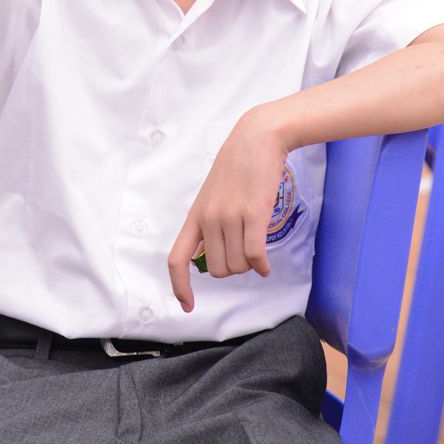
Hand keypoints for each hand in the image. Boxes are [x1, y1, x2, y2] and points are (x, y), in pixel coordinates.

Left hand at [168, 110, 287, 311]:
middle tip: (243, 254)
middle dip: (232, 269)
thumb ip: (208, 223)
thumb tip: (210, 257)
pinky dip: (262, 266)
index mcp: (195, 216)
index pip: (177, 258)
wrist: (258, 138)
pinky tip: (266, 265)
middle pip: (216, 270)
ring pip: (238, 265)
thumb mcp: (212, 195)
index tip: (187, 305)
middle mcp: (209, 218)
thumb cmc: (237, 166)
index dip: (179, 286)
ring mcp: (230, 216)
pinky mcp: (254, 213)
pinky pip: (255, 255)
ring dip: (249, 265)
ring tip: (255, 248)